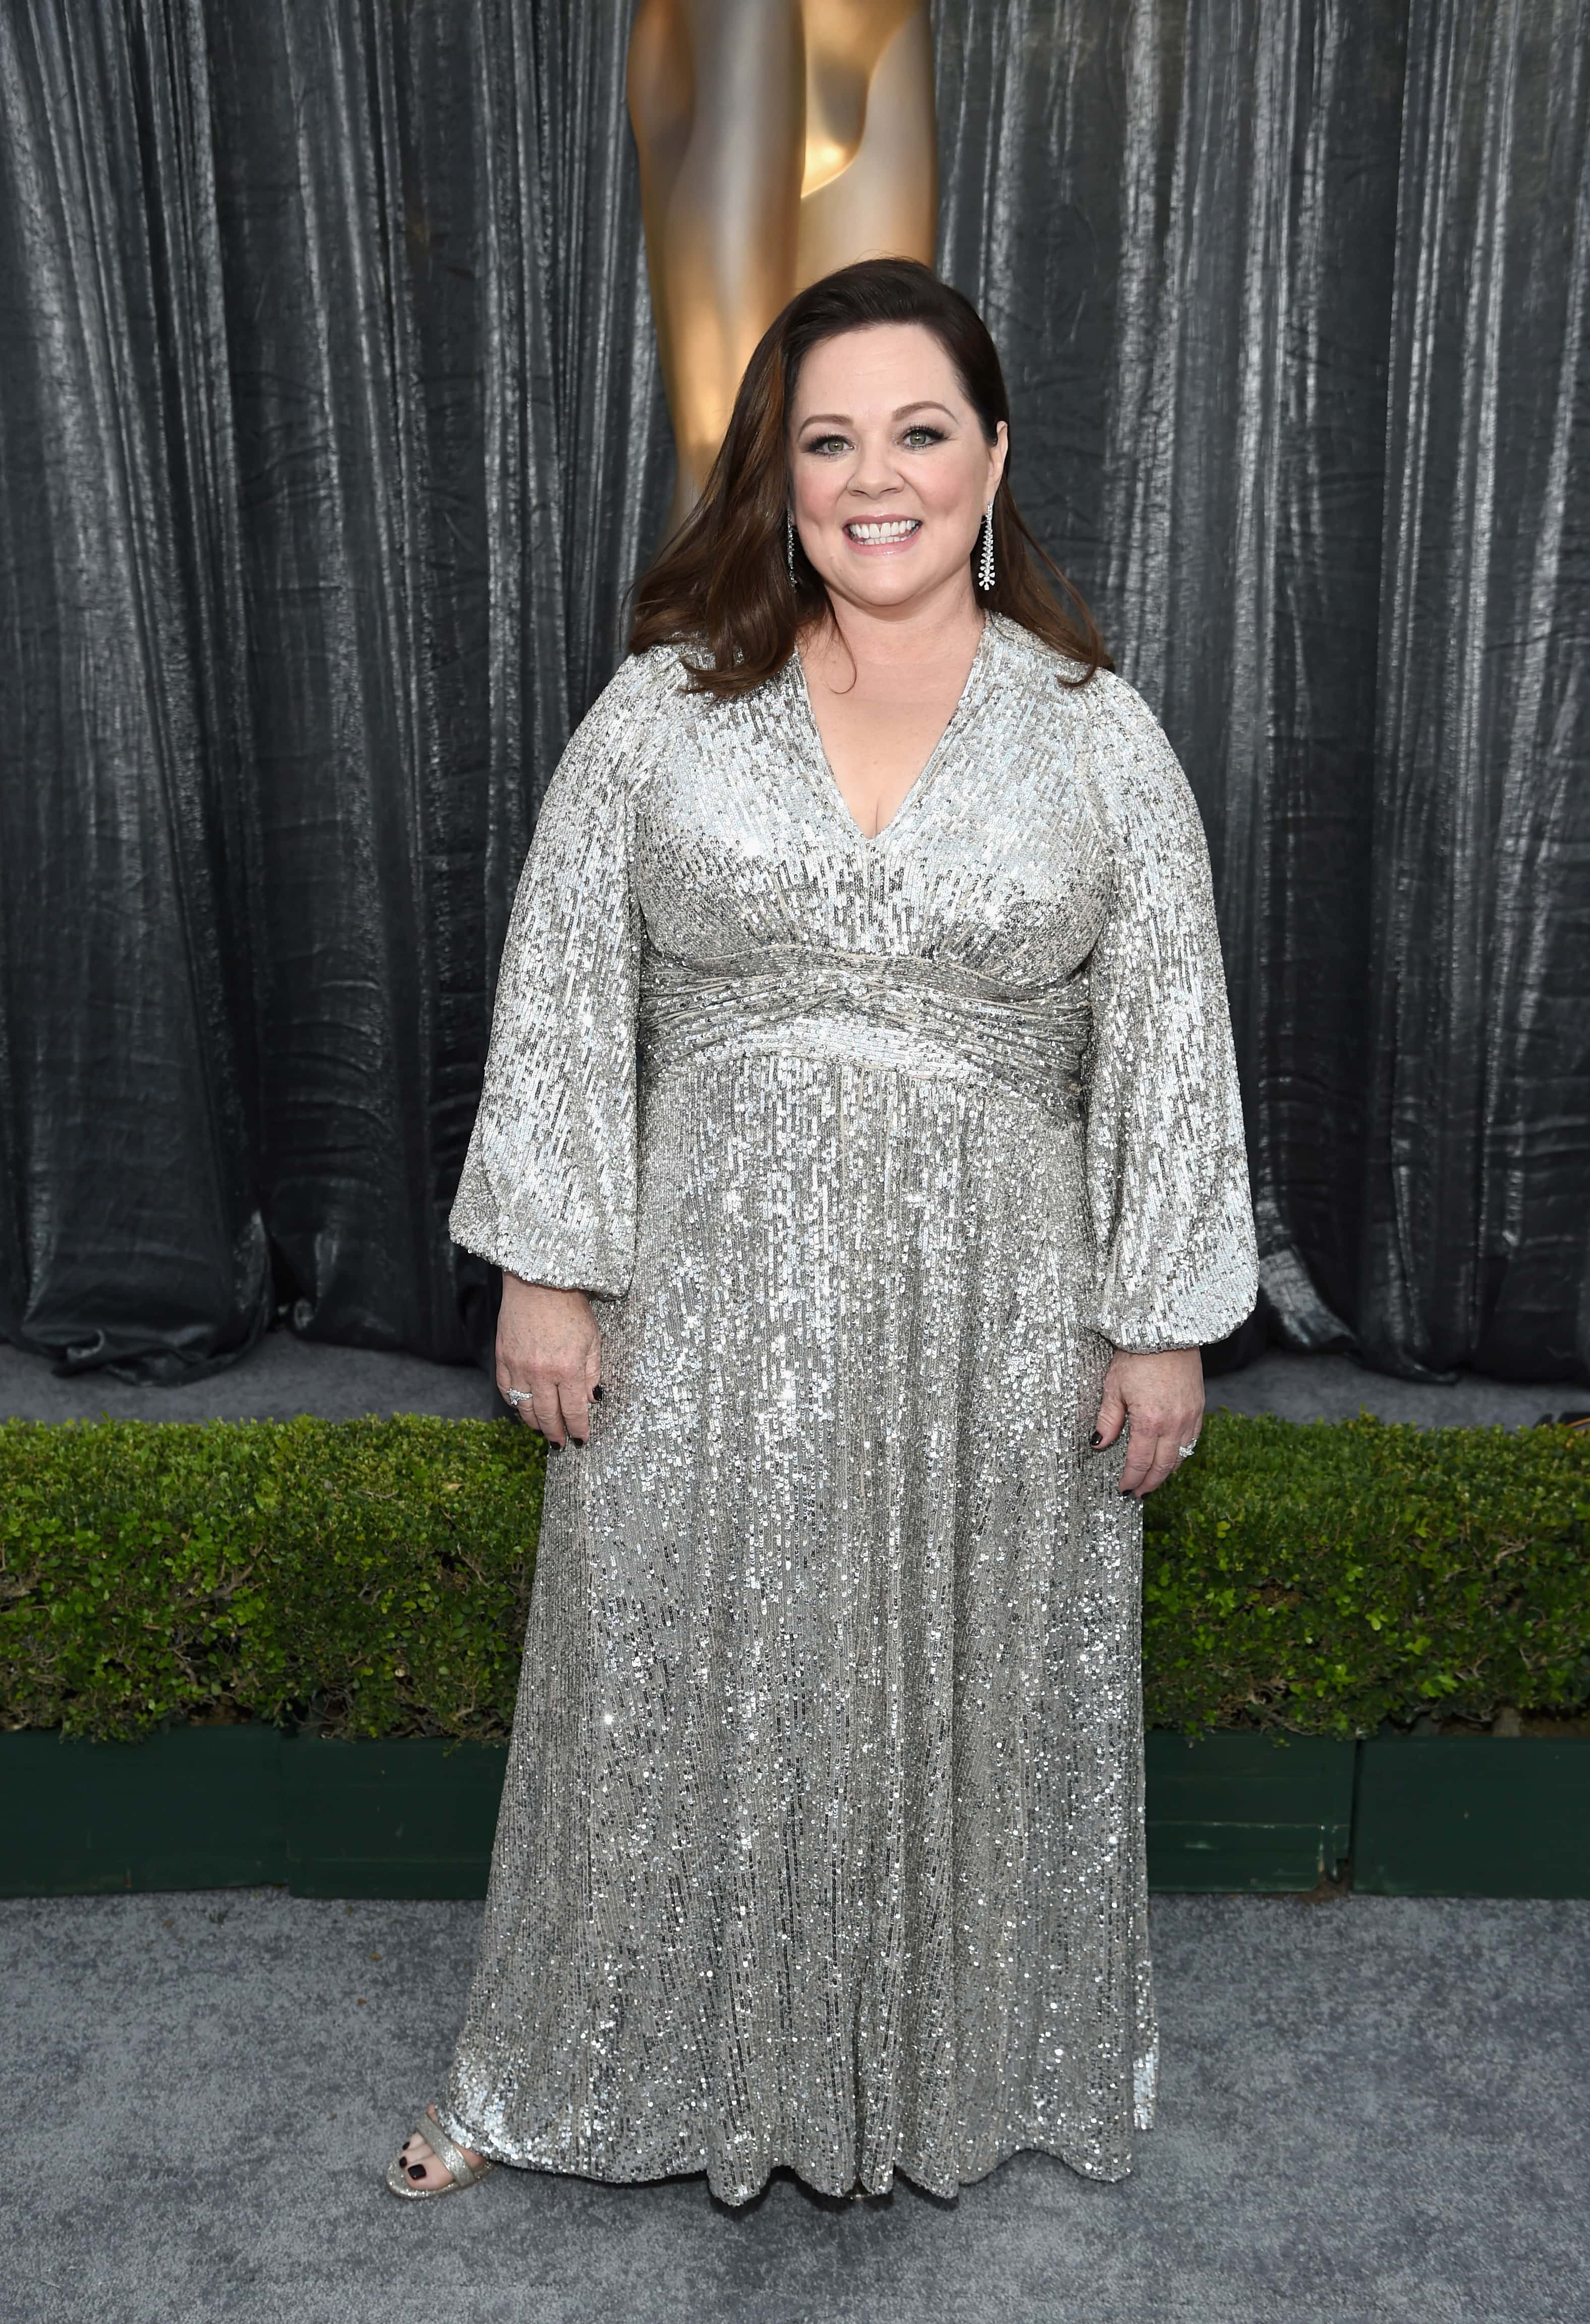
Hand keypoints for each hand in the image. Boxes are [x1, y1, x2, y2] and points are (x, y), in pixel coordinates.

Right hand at [497, 1275, 602, 1447]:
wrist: (538, 1282)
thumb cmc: (570, 1307)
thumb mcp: (592, 1338)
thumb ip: (592, 1372)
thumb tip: (591, 1400)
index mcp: (568, 1368)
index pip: (574, 1411)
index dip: (578, 1429)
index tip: (581, 1439)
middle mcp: (542, 1373)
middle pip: (548, 1415)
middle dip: (556, 1432)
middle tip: (560, 1442)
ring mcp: (519, 1367)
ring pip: (525, 1407)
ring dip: (535, 1423)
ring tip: (543, 1429)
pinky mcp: (503, 1358)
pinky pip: (506, 1390)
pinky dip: (515, 1403)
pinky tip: (522, 1407)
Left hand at [1092, 1347, 1203, 1498]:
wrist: (1167, 1332)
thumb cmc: (1136, 1356)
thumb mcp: (1113, 1387)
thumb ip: (1108, 1420)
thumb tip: (1098, 1444)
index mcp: (1149, 1421)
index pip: (1140, 1462)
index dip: (1130, 1479)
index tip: (1122, 1489)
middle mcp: (1173, 1424)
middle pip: (1162, 1466)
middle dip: (1149, 1483)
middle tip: (1137, 1494)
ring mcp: (1190, 1417)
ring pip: (1180, 1457)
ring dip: (1166, 1473)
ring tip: (1152, 1481)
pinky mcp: (1199, 1408)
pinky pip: (1192, 1441)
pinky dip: (1181, 1455)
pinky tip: (1171, 1458)